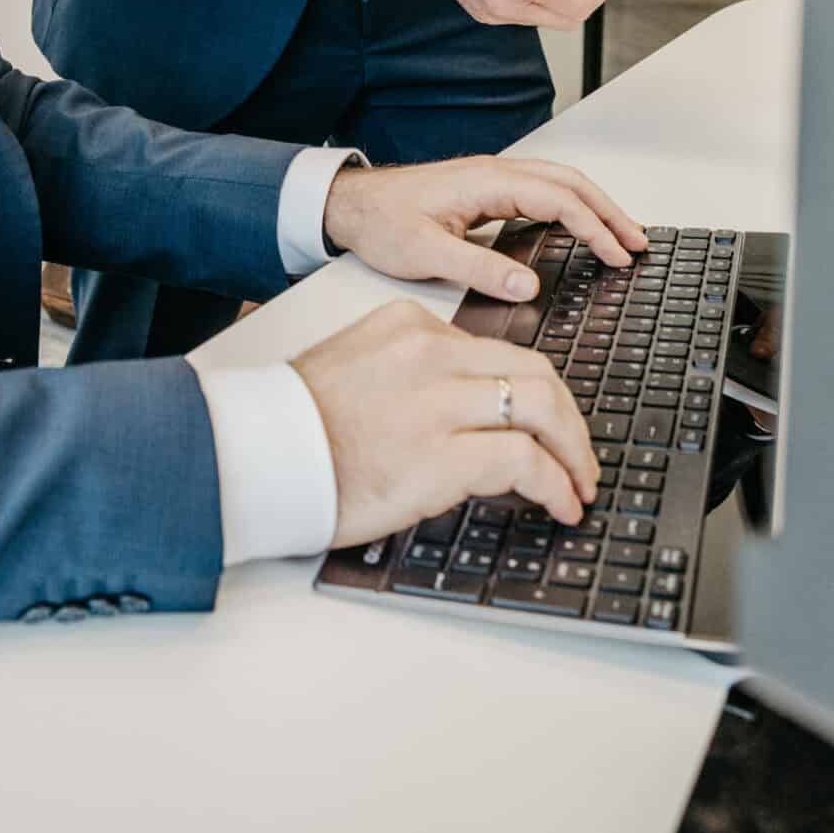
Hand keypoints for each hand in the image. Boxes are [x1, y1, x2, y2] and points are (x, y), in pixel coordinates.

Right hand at [294, 301, 598, 543]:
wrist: (256, 452)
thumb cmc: (294, 424)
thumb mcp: (357, 368)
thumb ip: (410, 374)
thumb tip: (463, 412)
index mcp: (408, 326)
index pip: (496, 351)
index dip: (534, 393)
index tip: (544, 424)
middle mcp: (430, 353)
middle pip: (535, 372)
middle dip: (569, 419)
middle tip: (578, 456)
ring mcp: (438, 401)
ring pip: (542, 408)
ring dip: (573, 453)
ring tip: (578, 485)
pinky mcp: (442, 455)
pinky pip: (525, 462)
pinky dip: (555, 485)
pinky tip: (559, 506)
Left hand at [322, 152, 646, 296]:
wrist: (349, 205)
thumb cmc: (380, 223)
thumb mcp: (425, 252)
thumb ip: (478, 268)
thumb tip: (528, 285)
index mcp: (486, 182)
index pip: (558, 199)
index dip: (594, 227)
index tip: (618, 255)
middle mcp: (495, 174)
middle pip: (569, 182)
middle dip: (609, 210)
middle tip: (640, 243)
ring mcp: (492, 180)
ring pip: (559, 183)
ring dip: (595, 205)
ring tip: (623, 236)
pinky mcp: (487, 192)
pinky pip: (543, 192)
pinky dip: (572, 207)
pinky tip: (581, 228)